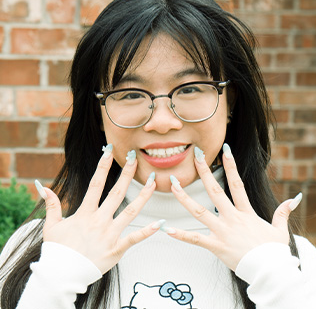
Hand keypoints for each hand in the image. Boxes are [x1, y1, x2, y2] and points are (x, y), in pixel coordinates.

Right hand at [35, 146, 159, 273]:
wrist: (61, 275)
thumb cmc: (57, 250)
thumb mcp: (51, 226)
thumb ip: (51, 205)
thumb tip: (43, 187)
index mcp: (85, 213)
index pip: (96, 184)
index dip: (103, 166)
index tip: (109, 152)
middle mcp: (99, 220)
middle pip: (117, 193)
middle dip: (126, 174)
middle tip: (134, 158)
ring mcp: (109, 234)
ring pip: (130, 212)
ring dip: (143, 196)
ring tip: (153, 182)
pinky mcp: (116, 249)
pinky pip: (134, 238)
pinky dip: (147, 232)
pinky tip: (159, 224)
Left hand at [166, 144, 301, 270]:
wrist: (271, 272)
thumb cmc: (274, 251)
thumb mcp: (280, 229)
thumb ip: (283, 212)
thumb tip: (295, 199)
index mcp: (245, 212)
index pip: (237, 184)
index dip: (231, 165)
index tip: (225, 150)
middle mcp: (232, 218)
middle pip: (215, 191)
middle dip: (204, 172)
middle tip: (196, 156)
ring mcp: (222, 231)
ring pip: (200, 211)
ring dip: (185, 197)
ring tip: (173, 184)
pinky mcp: (216, 246)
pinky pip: (195, 239)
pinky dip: (181, 235)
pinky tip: (167, 229)